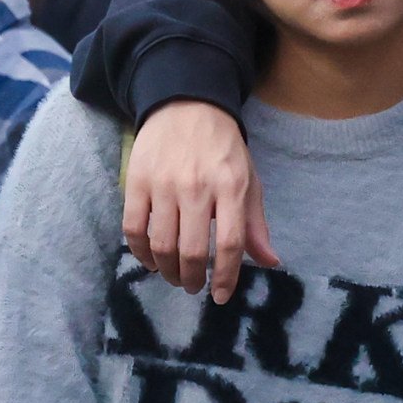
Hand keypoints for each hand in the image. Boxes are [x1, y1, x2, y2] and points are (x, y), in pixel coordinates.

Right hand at [122, 100, 277, 301]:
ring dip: (166, 270)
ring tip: (173, 276)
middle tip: (193, 287)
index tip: (221, 296)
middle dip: (192, 279)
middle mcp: (197, 187)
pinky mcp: (137, 180)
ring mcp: (164, 184)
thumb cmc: (222, 149)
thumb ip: (255, 224)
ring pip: (161, 243)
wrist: (186, 105)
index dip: (226, 277)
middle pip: (192, 250)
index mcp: (231, 188)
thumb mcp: (248, 181)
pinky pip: (133, 227)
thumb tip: (269, 262)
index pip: (230, 244)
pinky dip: (140, 251)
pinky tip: (149, 260)